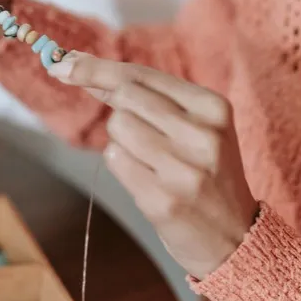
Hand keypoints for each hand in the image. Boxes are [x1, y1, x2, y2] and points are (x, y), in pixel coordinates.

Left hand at [49, 53, 256, 279]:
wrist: (235, 236)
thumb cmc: (207, 174)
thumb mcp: (197, 127)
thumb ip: (149, 98)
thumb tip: (81, 70)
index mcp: (213, 108)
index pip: (142, 76)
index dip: (97, 69)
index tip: (65, 63)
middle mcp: (202, 134)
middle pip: (125, 98)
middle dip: (117, 110)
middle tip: (136, 133)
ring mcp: (182, 169)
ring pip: (117, 129)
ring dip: (121, 142)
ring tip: (152, 162)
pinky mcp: (162, 200)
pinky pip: (115, 162)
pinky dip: (121, 166)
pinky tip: (148, 180)